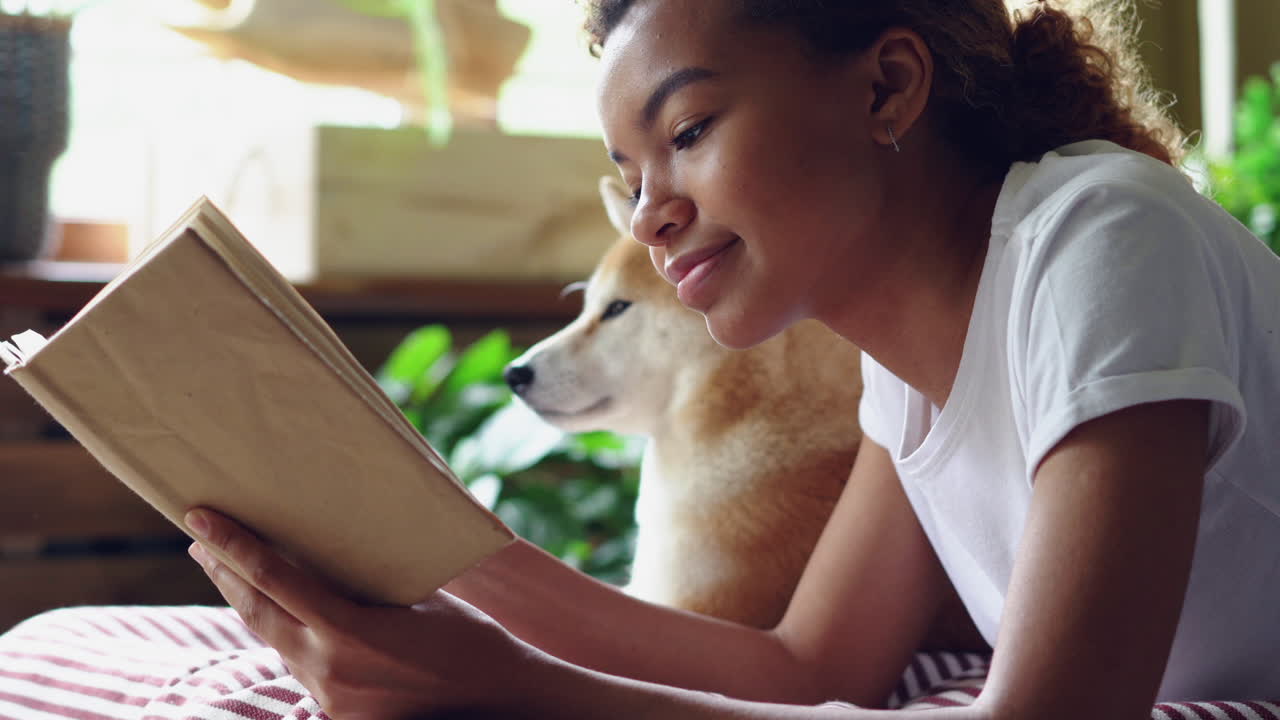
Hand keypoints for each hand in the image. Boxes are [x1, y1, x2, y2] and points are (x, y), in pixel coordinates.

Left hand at [184, 508, 556, 719]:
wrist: (499, 701)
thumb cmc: (470, 639)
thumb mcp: (417, 597)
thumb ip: (364, 585)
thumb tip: (329, 554)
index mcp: (347, 631)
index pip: (273, 579)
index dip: (232, 546)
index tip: (199, 519)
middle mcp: (328, 668)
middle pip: (258, 613)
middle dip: (224, 574)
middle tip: (201, 542)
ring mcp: (330, 698)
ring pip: (277, 643)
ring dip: (255, 607)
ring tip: (235, 574)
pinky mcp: (339, 716)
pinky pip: (304, 668)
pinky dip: (291, 637)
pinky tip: (287, 618)